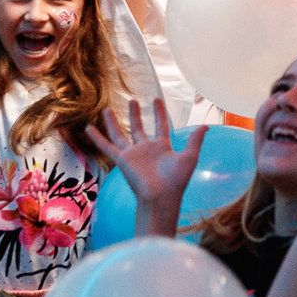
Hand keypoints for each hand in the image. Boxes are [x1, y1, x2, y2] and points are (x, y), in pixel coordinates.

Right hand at [86, 101, 204, 212]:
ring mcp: (133, 154)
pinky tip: (88, 128)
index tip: (156, 100)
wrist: (161, 197)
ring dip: (113, 122)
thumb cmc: (177, 180)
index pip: (160, 126)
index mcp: (162, 148)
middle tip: (133, 101)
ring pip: (120, 134)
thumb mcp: (189, 156)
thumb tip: (207, 125)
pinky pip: (107, 146)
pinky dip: (97, 138)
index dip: (159, 113)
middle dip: (136, 115)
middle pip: (139, 128)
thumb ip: (195, 140)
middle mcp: (146, 149)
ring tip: (107, 109)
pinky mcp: (122, 159)